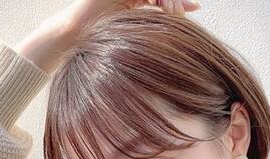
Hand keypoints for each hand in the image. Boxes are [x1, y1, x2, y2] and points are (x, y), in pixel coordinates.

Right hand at [15, 0, 199, 73]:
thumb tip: (175, 31)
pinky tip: (158, 5)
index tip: (194, 9)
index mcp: (136, 0)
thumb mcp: (132, 35)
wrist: (75, 37)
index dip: (179, 2)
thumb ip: (151, 28)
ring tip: (170, 13)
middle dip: (175, 1)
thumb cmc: (100, 43)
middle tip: (180, 16)